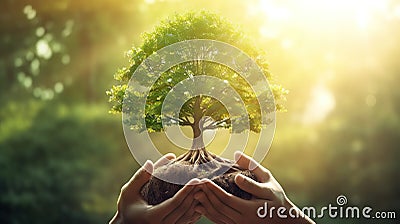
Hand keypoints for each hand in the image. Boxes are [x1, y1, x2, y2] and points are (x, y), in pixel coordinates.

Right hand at [109, 153, 201, 223]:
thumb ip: (140, 177)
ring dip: (196, 202)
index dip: (186, 191)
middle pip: (184, 209)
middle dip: (194, 194)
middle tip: (204, 181)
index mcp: (152, 216)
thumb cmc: (126, 208)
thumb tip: (150, 162)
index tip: (196, 180)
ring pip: (187, 217)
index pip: (174, 203)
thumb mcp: (129, 192)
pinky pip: (186, 222)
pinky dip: (193, 211)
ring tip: (203, 188)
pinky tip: (199, 200)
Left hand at [194, 151, 314, 223]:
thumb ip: (252, 167)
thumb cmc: (276, 196)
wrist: (284, 219)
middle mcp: (246, 219)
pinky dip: (209, 214)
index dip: (214, 190)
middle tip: (196, 183)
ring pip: (218, 216)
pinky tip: (201, 206)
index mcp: (253, 208)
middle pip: (220, 207)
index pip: (228, 199)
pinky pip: (221, 221)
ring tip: (195, 192)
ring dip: (205, 204)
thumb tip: (236, 153)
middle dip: (206, 195)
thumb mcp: (268, 179)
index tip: (205, 179)